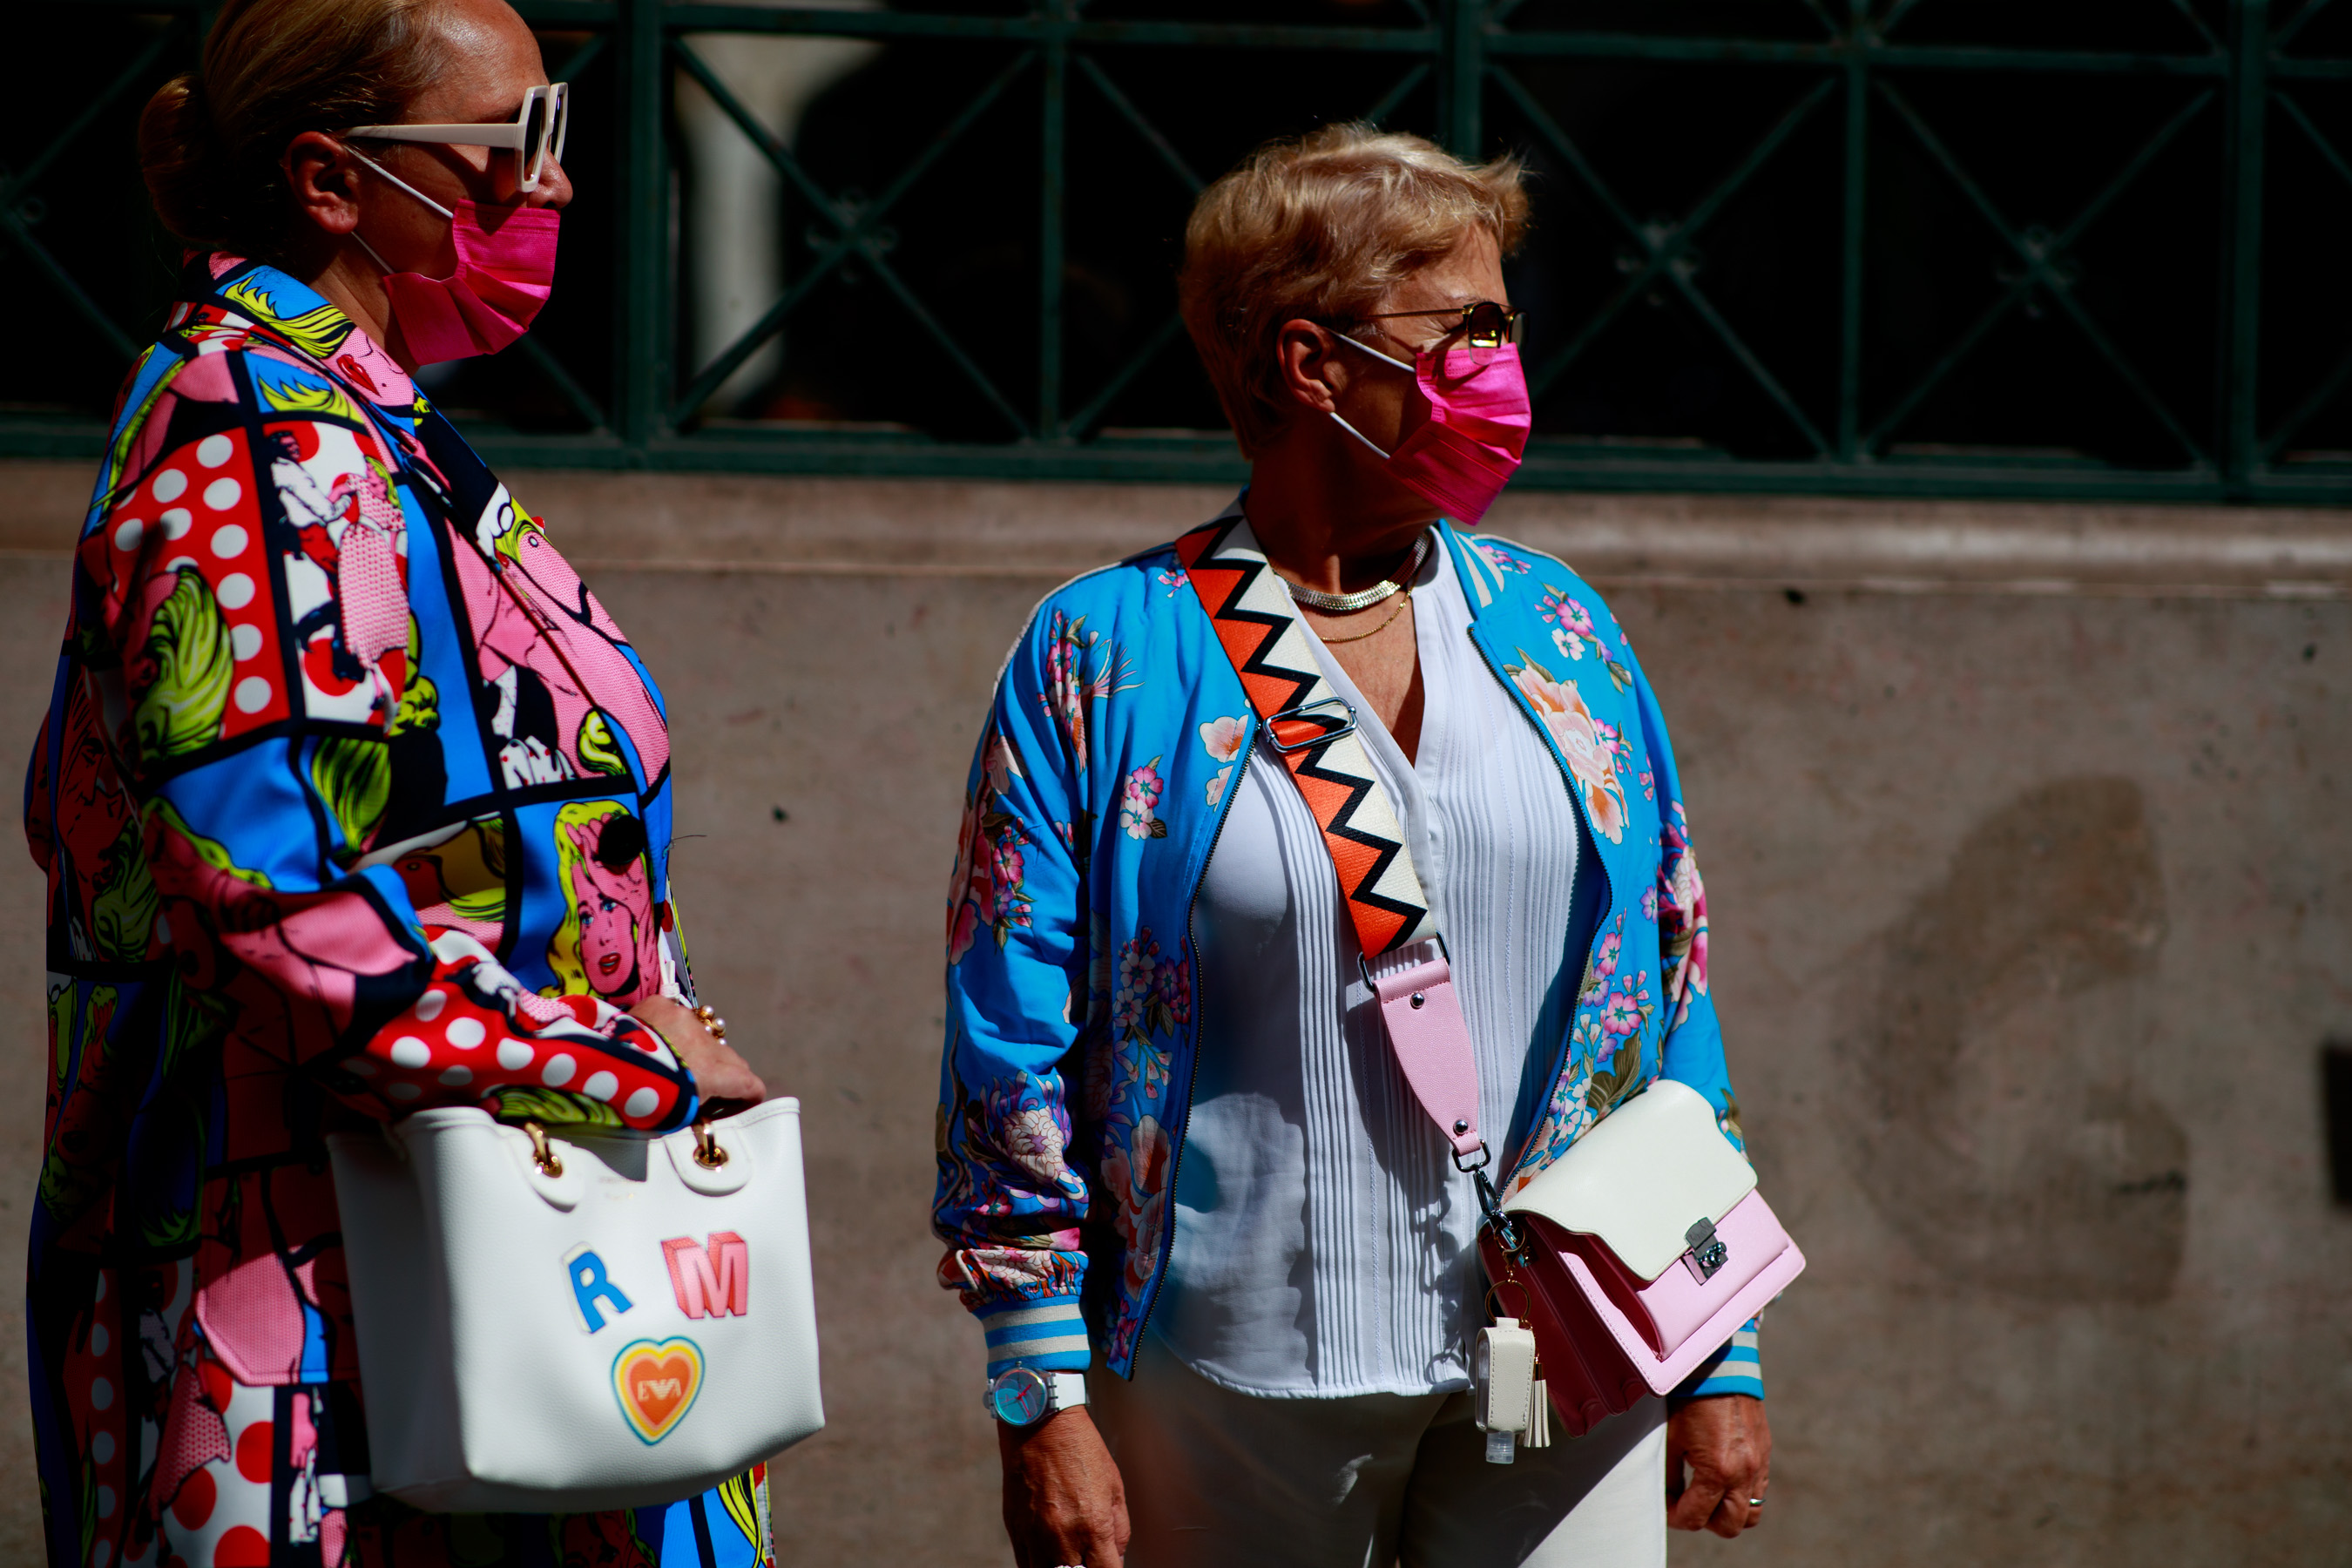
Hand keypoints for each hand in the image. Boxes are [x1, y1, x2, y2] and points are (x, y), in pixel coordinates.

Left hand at [629, 996, 765, 1107]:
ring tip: (669, 1061)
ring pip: (703, 1035)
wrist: (600, 1066)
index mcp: (713, 1075)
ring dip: (694, 1048)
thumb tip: (703, 1108)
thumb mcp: (675, 1115)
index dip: (747, 1095)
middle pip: (730, 1058)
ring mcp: (685, 1020)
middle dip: (721, 1072)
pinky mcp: (662, 1005)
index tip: (739, 1102)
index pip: (750, 1084)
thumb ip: (697, 1107)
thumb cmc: (636, 1101)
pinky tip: (651, 1039)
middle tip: (699, 1086)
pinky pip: (675, 1015)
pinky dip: (669, 1027)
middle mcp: (706, 1044)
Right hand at [998, 1407, 1129, 1567]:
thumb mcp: (1114, 1487)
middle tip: (1089, 1559)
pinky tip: (1050, 1558)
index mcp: (1093, 1527)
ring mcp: (1035, 1536)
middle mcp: (1062, 1537)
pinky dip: (1040, 1566)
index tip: (1109, 1566)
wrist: (1041, 1424)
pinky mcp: (1015, 1529)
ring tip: (1070, 1559)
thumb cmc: (1081, 1449)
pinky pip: (1025, 1565)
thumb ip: (1118, 1529)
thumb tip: (1116, 1557)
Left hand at [1666, 1394, 1770, 1537]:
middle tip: (1685, 1505)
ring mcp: (1759, 1464)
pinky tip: (1721, 1478)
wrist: (1719, 1364)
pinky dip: (1741, 1494)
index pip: (1696, 1517)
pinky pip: (1758, 1490)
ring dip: (1727, 1512)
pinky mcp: (1764, 1453)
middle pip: (1729, 1526)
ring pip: (1750, 1513)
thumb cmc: (1689, 1398)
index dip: (1675, 1518)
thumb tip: (1670, 1499)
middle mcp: (1744, 1473)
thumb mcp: (1672, 1439)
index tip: (1665, 1508)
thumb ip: (1671, 1476)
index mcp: (1718, 1471)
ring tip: (1705, 1496)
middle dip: (1704, 1521)